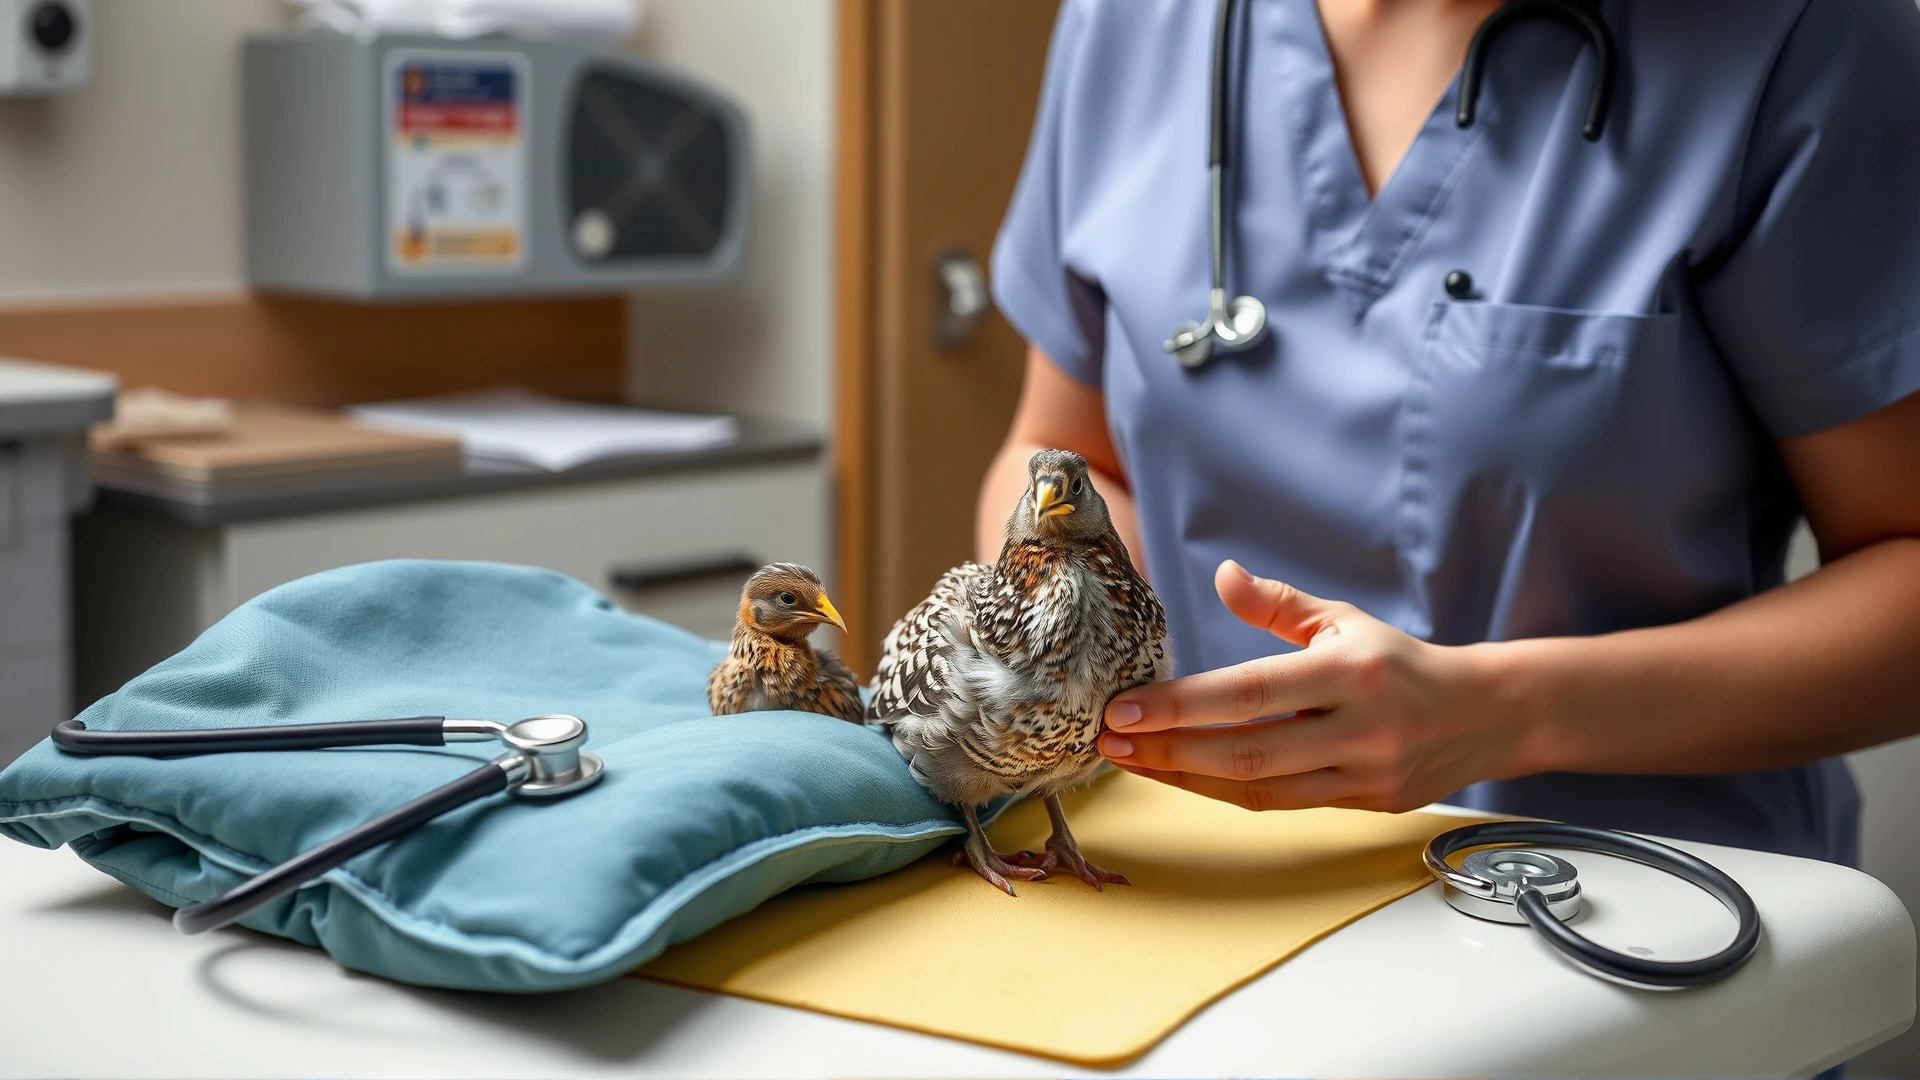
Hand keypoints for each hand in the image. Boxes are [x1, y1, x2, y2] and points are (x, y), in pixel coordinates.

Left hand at [1097, 560, 1536, 812]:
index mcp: (1349, 671)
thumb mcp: (1342, 619)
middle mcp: (1358, 728)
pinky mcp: (1365, 805)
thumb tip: (1223, 573)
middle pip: (1244, 752)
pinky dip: (1222, 793)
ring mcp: (1363, 774)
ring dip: (1183, 778)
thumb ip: (1277, 603)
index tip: (1124, 708)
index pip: (1249, 693)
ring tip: (1131, 759)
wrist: (1485, 713)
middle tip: (1108, 738)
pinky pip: (1279, 805)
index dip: (1181, 706)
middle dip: (1167, 749)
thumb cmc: (1398, 660)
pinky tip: (1180, 775)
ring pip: (1256, 789)